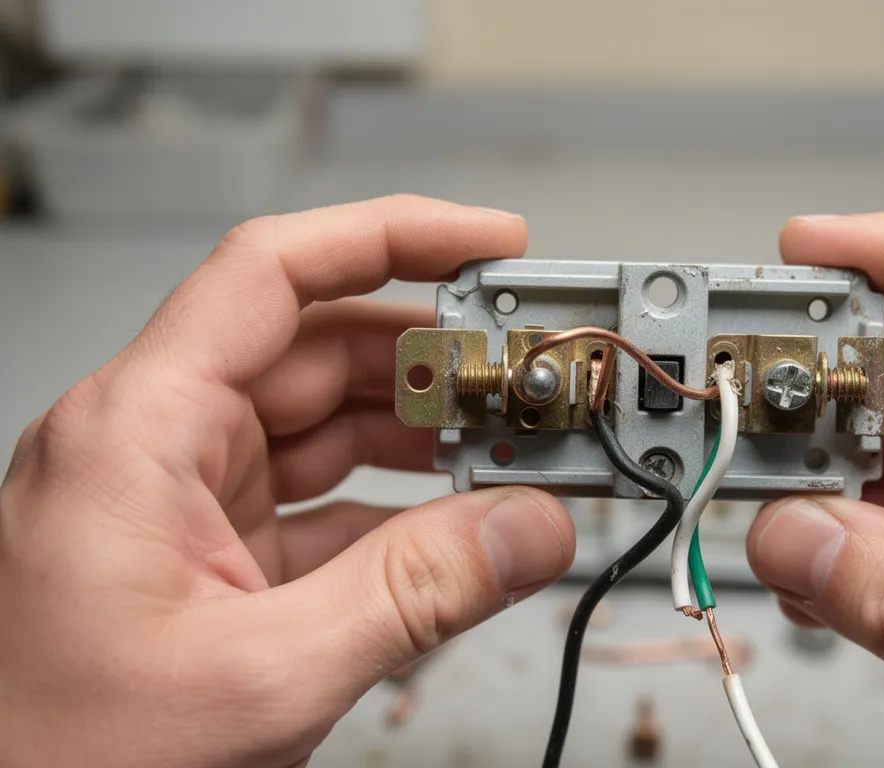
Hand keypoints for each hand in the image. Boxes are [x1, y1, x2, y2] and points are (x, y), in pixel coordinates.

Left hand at [0, 196, 574, 766]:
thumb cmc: (54, 760)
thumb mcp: (262, 675)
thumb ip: (415, 595)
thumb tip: (528, 531)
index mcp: (136, 432)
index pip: (273, 274)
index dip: (391, 238)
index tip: (486, 244)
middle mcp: (154, 447)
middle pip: (318, 349)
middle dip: (435, 358)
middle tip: (527, 377)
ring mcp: (180, 502)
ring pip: (326, 425)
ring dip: (424, 434)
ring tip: (510, 447)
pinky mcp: (207, 558)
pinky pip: (321, 502)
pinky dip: (397, 509)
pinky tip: (460, 526)